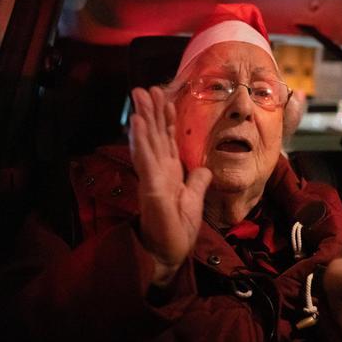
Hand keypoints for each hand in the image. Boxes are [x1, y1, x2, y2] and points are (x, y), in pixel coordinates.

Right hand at [129, 87, 211, 286]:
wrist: (170, 254)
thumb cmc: (178, 230)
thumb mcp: (194, 200)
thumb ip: (197, 183)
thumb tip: (204, 169)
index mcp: (169, 173)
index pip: (167, 141)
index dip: (165, 120)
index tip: (164, 98)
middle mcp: (158, 172)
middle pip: (154, 136)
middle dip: (151, 111)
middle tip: (146, 88)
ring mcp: (152, 179)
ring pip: (147, 142)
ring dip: (143, 118)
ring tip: (139, 96)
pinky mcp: (150, 189)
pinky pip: (145, 161)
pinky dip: (141, 141)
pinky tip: (137, 123)